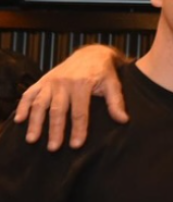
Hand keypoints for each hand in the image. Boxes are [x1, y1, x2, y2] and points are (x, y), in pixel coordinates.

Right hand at [13, 44, 128, 150]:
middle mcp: (64, 83)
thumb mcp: (113, 84)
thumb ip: (116, 102)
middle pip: (58, 110)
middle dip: (55, 130)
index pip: (80, 112)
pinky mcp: (43, 80)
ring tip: (32, 139)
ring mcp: (51, 81)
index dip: (78, 129)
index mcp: (82, 84)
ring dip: (35, 122)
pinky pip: (29, 93)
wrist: (91, 53)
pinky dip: (22, 106)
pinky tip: (20, 120)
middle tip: (53, 148)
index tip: (76, 145)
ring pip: (40, 104)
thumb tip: (123, 120)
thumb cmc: (103, 71)